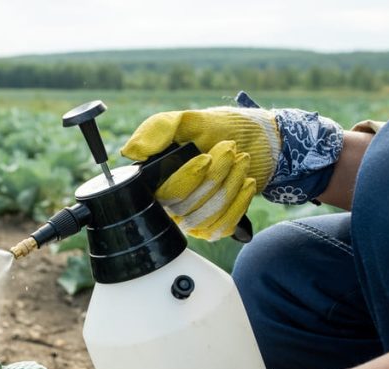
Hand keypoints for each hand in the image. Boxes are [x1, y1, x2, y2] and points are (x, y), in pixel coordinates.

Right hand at [121, 93, 342, 239]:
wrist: (258, 142)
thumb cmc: (222, 129)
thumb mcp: (191, 121)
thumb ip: (159, 128)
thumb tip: (131, 151)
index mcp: (157, 180)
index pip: (163, 193)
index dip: (186, 179)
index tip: (206, 157)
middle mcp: (170, 204)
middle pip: (187, 207)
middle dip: (215, 177)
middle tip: (231, 150)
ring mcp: (191, 219)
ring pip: (206, 217)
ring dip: (230, 187)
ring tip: (242, 160)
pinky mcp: (213, 228)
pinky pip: (222, 227)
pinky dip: (239, 203)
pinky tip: (247, 183)